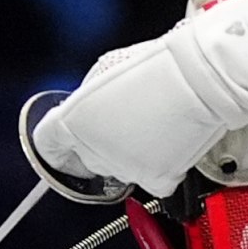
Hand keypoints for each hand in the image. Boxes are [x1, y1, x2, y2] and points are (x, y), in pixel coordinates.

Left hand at [25, 34, 236, 200]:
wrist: (199, 79)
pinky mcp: (155, 181)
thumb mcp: (105, 71)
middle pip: (84, 158)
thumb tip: (86, 114)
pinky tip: (165, 143)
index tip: (64, 143)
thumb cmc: (156, 67)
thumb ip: (87, 102)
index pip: (48, 145)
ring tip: (149, 126)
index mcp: (73, 122)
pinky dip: (156, 168)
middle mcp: (94, 151)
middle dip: (97, 143)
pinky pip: (147, 181)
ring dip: (126, 155)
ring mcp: (124, 169)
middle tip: (123, 122)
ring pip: (116, 170)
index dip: (57, 143)